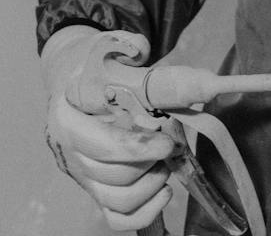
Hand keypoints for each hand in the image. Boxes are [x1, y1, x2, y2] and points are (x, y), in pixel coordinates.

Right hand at [41, 26, 179, 230]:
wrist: (76, 76)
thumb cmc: (96, 64)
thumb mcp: (115, 52)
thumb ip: (147, 62)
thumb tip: (202, 79)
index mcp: (67, 119)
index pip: (103, 146)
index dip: (139, 148)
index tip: (168, 142)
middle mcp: (70, 153)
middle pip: (113, 176)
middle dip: (151, 162)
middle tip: (171, 144)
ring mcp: (82, 175)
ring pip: (117, 200)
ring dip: (151, 184)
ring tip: (165, 161)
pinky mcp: (95, 189)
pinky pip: (116, 218)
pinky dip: (145, 212)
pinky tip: (164, 191)